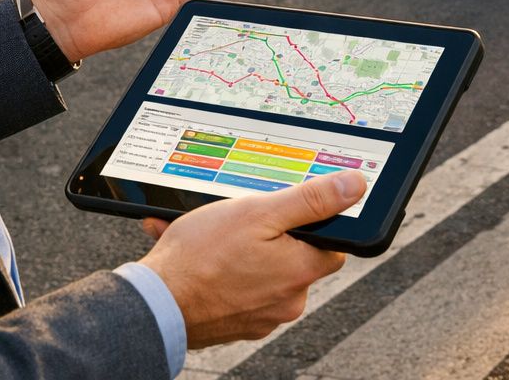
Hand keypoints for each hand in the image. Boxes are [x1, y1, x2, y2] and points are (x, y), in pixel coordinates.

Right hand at [139, 171, 365, 347]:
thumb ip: (310, 200)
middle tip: (239, 216)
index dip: (312, 221)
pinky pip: (235, 285)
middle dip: (268, 233)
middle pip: (294, 255)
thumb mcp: (259, 212)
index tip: (289, 209)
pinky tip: (196, 248)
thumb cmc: (202, 258)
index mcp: (300, 272)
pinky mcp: (234, 322)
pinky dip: (220, 267)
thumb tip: (354, 186)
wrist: (154, 304)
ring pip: (260, 269)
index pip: (332, 243)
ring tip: (207, 230)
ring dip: (238, 248)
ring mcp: (260, 316)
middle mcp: (287, 302)